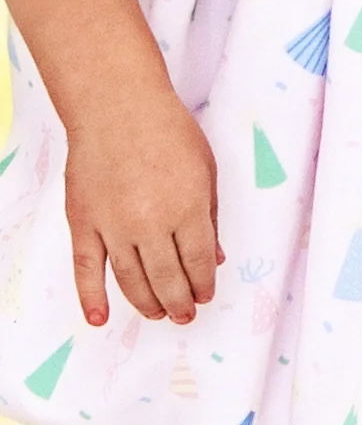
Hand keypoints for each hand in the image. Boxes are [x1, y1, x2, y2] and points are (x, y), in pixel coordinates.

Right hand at [64, 90, 219, 325]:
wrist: (118, 107)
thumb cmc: (167, 131)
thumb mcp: (206, 169)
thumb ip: (210, 216)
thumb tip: (214, 257)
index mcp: (187, 208)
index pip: (198, 262)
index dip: (203, 283)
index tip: (204, 294)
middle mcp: (151, 223)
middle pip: (167, 278)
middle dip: (180, 301)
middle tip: (184, 313)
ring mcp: (114, 227)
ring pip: (131, 280)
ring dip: (147, 303)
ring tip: (159, 313)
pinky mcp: (84, 224)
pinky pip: (87, 270)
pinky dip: (92, 297)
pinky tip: (100, 317)